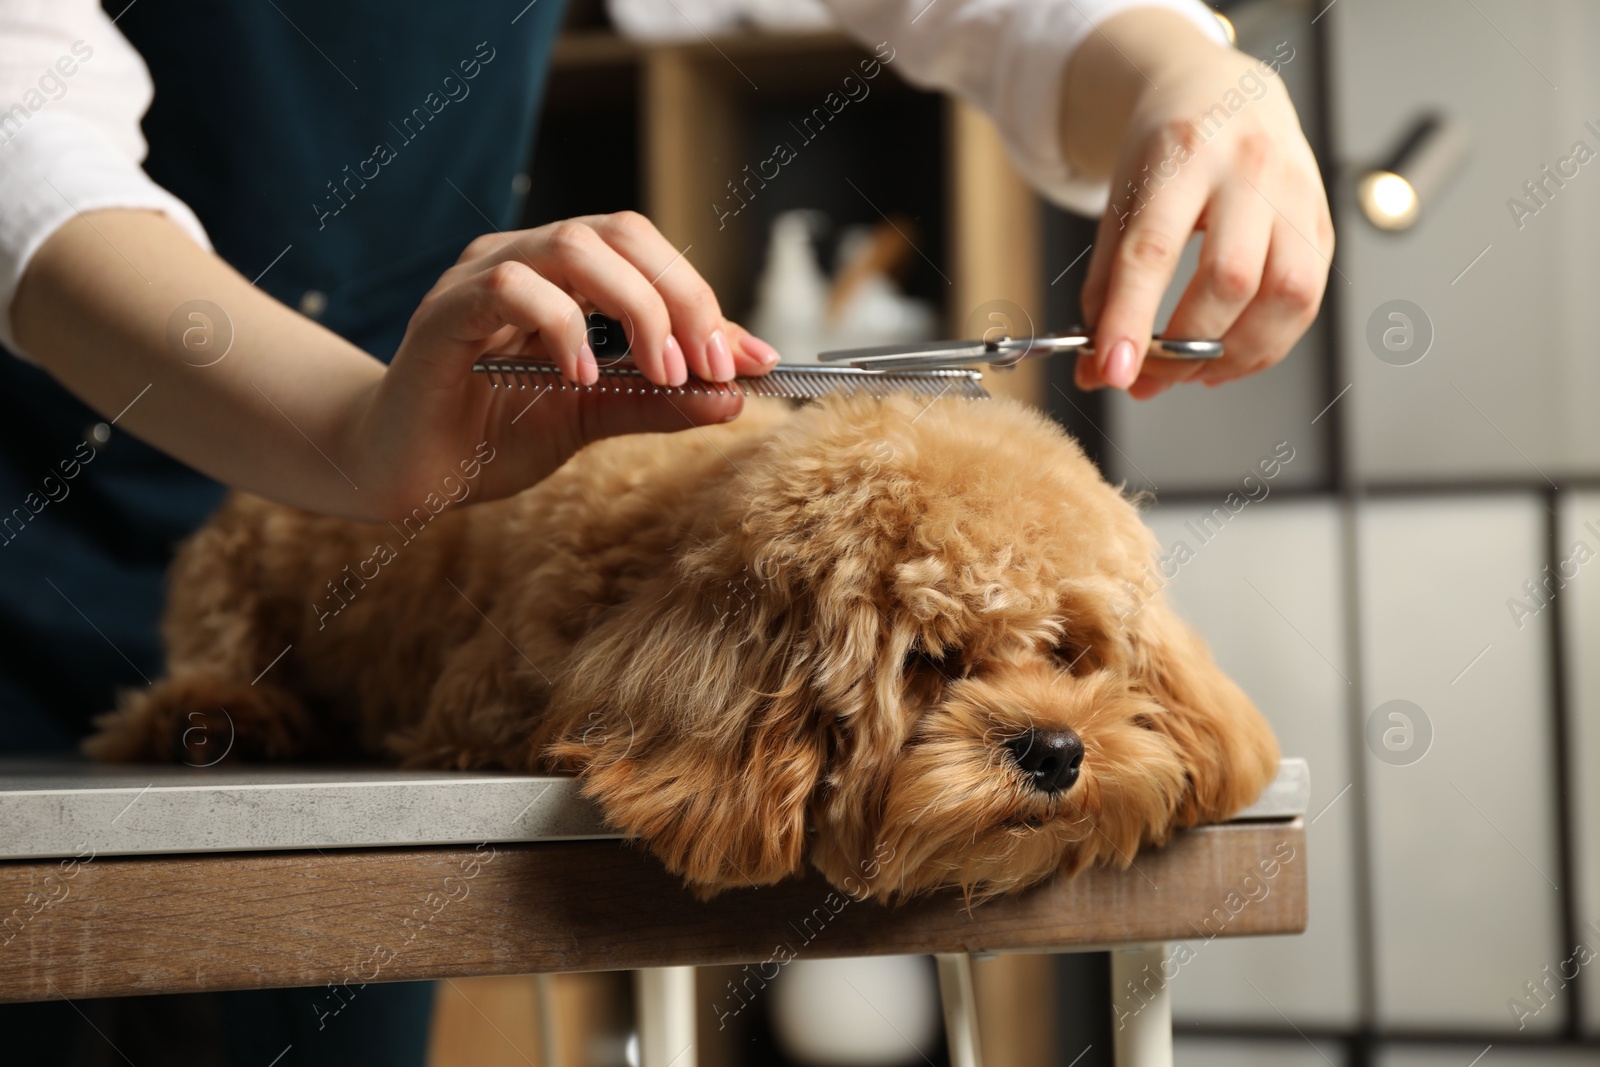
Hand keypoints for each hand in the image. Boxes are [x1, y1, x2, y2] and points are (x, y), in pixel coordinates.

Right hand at [16, 209, 777, 521]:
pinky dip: (562, 326)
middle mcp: (525, 260)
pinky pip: (511, 287)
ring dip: (638, 308)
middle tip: (712, 365)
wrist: (405, 473)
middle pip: (621, 232)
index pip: (650, 257)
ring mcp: (482, 278)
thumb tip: (736, 395)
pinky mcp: (445, 312)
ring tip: (662, 372)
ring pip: (575, 246)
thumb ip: (657, 401)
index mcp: (565, 277)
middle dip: (683, 296)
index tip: (756, 359)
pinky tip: (579, 376)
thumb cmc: (492, 435)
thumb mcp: (591, 416)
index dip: (707, 301)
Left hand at [1064, 11, 1333, 398]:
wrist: (1223, 94)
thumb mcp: (1120, 203)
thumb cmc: (1167, 152)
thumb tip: (1101, 369)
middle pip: (1230, 278)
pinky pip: (1307, 300)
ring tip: (1194, 372)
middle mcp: (1249, 168)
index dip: (1132, 319)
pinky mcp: (1322, 221)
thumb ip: (1105, 289)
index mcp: (1183, 154)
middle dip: (1187, 346)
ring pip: (1287, 295)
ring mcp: (1296, 192)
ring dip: (1237, 355)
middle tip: (1152, 375)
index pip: (1154, 249)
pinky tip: (1231, 354)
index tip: (1113, 370)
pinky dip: (1268, 344)